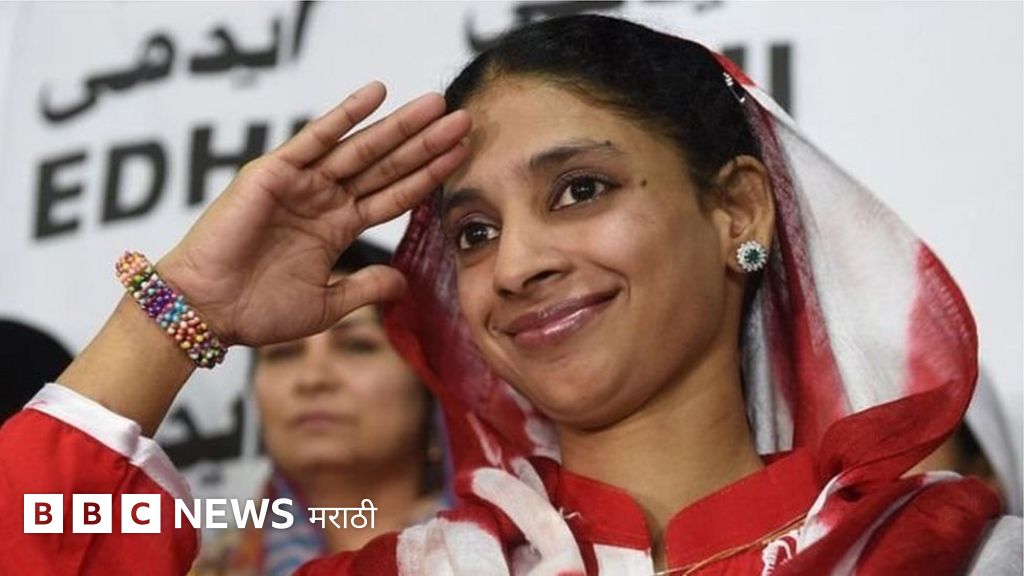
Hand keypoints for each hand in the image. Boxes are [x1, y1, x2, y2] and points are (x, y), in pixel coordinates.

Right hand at [158, 81, 469, 346]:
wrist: (207, 311)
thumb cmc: (256, 311)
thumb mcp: (326, 304)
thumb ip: (364, 287)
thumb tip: (404, 283)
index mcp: (337, 227)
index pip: (394, 194)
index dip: (429, 175)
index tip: (463, 156)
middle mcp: (324, 199)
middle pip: (387, 166)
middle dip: (426, 143)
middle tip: (464, 119)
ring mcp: (302, 183)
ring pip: (361, 149)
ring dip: (400, 126)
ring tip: (437, 104)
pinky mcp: (274, 172)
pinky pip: (315, 138)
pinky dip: (344, 114)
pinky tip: (377, 93)